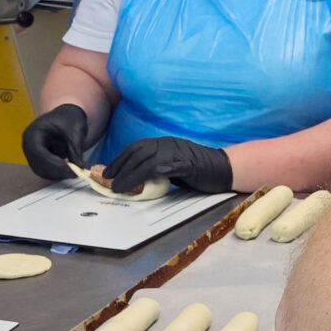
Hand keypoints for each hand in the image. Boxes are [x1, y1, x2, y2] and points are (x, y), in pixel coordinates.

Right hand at [20, 104, 92, 179]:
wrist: (66, 117)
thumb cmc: (69, 119)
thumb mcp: (75, 130)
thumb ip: (76, 148)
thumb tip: (79, 167)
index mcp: (33, 132)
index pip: (38, 152)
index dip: (53, 162)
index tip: (70, 169)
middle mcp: (28, 145)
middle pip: (38, 164)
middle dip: (57, 170)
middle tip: (75, 173)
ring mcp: (32, 154)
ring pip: (42, 171)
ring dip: (58, 174)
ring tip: (75, 171)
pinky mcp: (38, 160)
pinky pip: (46, 171)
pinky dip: (58, 173)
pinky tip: (70, 170)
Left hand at [105, 134, 231, 194]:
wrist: (222, 168)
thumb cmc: (195, 170)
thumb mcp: (170, 165)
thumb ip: (153, 167)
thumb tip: (131, 176)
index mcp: (162, 143)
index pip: (135, 148)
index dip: (119, 159)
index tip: (107, 172)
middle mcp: (168, 144)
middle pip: (139, 153)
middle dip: (121, 168)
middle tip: (109, 182)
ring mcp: (179, 154)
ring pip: (152, 161)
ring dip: (134, 174)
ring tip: (121, 186)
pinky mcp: (191, 165)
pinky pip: (176, 166)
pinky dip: (164, 169)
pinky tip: (154, 174)